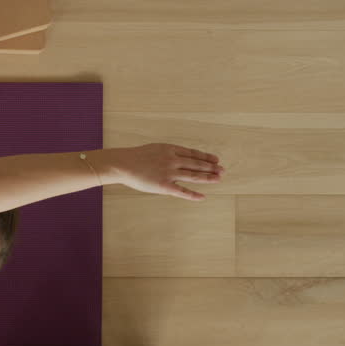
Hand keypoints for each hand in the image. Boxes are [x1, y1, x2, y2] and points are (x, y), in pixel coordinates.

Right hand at [107, 144, 225, 200]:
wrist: (122, 164)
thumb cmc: (134, 157)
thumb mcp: (154, 149)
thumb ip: (166, 153)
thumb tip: (177, 157)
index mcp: (170, 150)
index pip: (193, 154)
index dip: (206, 157)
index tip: (216, 159)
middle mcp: (172, 160)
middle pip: (196, 164)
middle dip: (211, 167)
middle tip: (222, 170)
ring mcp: (169, 173)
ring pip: (193, 175)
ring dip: (207, 177)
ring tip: (218, 179)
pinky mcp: (164, 186)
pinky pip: (181, 191)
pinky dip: (193, 194)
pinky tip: (202, 197)